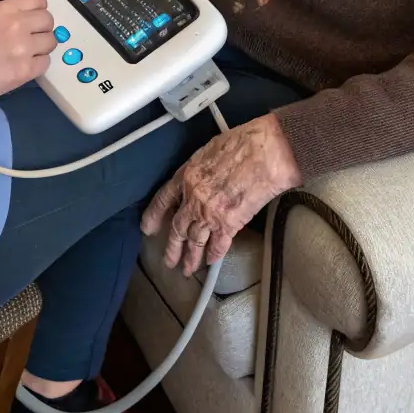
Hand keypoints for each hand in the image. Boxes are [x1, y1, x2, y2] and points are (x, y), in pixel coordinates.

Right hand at [0, 0, 55, 106]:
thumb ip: (8, 13)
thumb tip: (30, 16)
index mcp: (4, 9)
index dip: (38, 8)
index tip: (34, 17)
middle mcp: (17, 24)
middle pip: (48, 20)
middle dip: (42, 28)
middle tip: (31, 37)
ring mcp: (23, 48)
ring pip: (51, 41)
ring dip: (42, 46)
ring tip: (27, 53)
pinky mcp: (26, 70)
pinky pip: (46, 62)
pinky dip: (37, 64)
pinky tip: (24, 65)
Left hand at [142, 115, 300, 276]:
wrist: (265, 153)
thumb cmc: (243, 143)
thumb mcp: (210, 149)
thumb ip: (200, 169)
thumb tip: (201, 178)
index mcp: (186, 175)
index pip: (163, 199)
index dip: (154, 215)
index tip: (147, 228)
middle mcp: (193, 198)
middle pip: (178, 227)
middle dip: (172, 247)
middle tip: (168, 261)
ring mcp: (209, 213)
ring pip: (195, 240)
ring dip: (191, 257)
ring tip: (187, 269)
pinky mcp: (229, 224)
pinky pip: (218, 244)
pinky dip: (215, 254)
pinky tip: (212, 261)